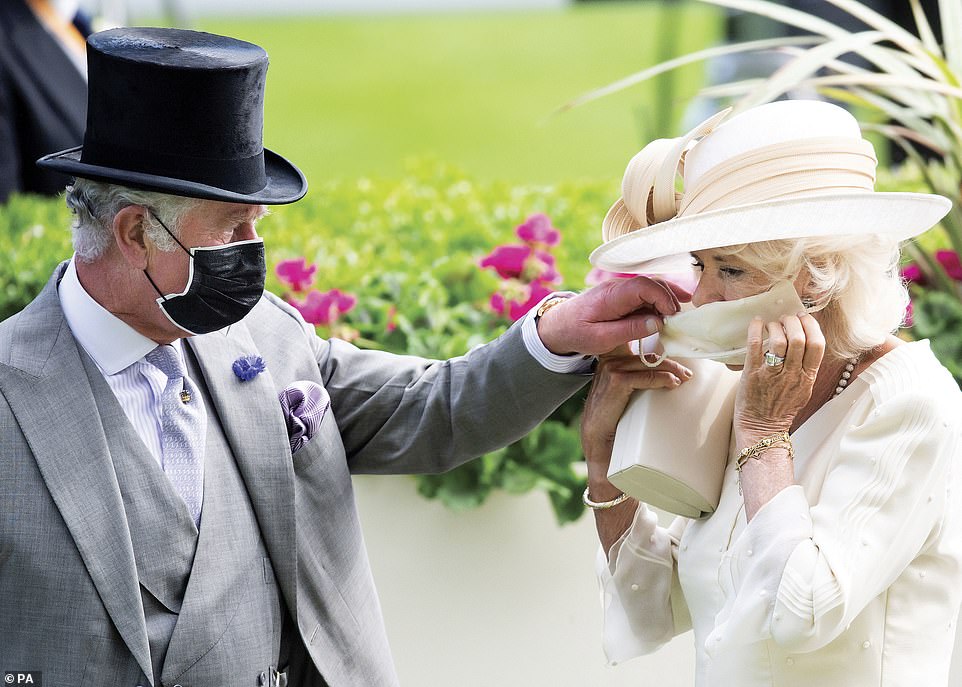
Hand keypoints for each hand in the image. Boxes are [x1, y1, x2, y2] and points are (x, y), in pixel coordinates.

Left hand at [537, 276, 689, 355]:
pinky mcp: (622, 297)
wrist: (558, 326)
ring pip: (651, 288)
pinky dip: (659, 302)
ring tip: (681, 315)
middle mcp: (617, 288)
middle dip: (669, 299)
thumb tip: (657, 323)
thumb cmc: (576, 333)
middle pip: (651, 284)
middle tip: (680, 320)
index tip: (671, 316)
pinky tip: (671, 310)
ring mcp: (620, 290)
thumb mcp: (601, 339)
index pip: (643, 286)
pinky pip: (645, 295)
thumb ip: (628, 330)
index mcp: (611, 296)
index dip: (662, 297)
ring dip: (667, 300)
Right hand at [582, 350, 692, 491]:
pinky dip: (661, 379)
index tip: (676, 359)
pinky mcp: (615, 383)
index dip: (656, 348)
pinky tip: (673, 384)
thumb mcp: (624, 396)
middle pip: (645, 354)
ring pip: (647, 362)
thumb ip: (637, 381)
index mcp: (610, 362)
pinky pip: (644, 376)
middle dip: (669, 361)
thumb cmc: (613, 423)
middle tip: (686, 373)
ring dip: (670, 368)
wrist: (600, 447)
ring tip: (684, 378)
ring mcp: (610, 371)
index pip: (634, 345)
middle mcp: (608, 363)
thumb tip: (666, 377)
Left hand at [734, 313, 824, 447]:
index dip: (811, 326)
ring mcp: (772, 374)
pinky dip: (756, 330)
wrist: (762, 429)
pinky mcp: (753, 374)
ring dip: (776, 326)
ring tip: (772, 324)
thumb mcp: (802, 390)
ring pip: (780, 341)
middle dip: (793, 322)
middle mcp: (792, 375)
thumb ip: (805, 369)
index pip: (817, 345)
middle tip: (786, 318)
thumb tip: (805, 342)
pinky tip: (757, 323)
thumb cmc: (780, 409)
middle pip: (799, 339)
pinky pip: (756, 346)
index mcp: (807, 378)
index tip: (804, 318)